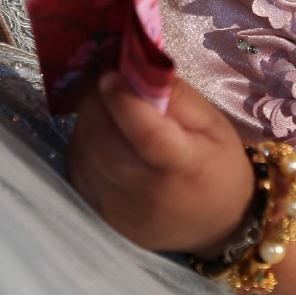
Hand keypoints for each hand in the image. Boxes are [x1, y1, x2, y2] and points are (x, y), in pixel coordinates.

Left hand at [67, 73, 254, 255]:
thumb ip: (177, 96)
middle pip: (102, 139)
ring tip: (110, 108)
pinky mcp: (98, 212)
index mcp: (183, 167)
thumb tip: (138, 67)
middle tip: (110, 80)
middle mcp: (144, 193)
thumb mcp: (214, 125)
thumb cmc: (218, 168)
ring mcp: (116, 208)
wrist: (213, 227)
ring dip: (90, 119)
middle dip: (97, 100)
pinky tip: (104, 136)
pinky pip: (77, 165)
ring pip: (83, 149)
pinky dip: (85, 142)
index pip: (147, 136)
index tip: (112, 72)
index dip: (124, 101)